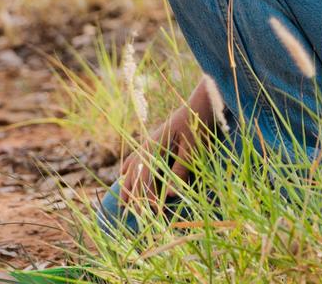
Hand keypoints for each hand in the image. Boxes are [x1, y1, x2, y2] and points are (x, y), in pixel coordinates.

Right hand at [117, 78, 219, 205]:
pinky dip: (128, 167)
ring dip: (127, 184)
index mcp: (155, 148)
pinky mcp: (152, 140)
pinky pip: (135, 155)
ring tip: (123, 201)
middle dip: (133, 196)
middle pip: (134, 175)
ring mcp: (148, 142)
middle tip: (133, 215)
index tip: (153, 213)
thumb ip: (180, 171)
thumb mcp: (192, 150)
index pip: (146, 178)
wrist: (199, 106)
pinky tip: (124, 174)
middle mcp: (147, 145)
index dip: (147, 197)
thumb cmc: (197, 127)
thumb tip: (169, 194)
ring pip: (131, 167)